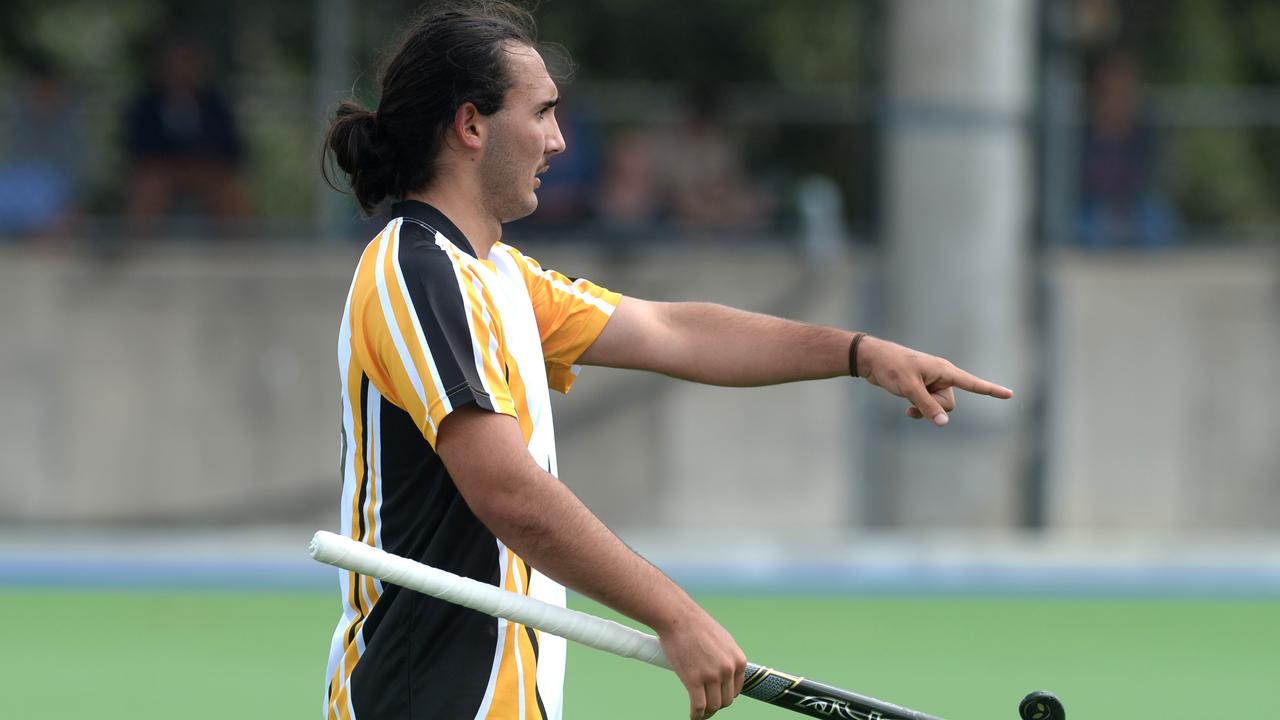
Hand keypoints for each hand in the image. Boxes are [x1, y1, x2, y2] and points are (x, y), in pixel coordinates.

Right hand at [655, 604, 746, 719]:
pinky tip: (693, 716)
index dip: (725, 695)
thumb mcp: (723, 640)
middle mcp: (728, 669)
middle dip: (716, 704)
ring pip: (713, 706)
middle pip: (726, 700)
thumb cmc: (696, 626)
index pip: (737, 689)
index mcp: (738, 660)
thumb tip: (725, 675)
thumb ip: (727, 658)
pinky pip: (699, 707)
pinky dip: (696, 716)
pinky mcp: (693, 680)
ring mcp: (711, 675)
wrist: (677, 617)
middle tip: (706, 705)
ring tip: (699, 713)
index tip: (716, 697)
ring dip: (706, 713)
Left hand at [856, 336, 1013, 425]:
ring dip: (924, 409)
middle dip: (934, 407)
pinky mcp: (922, 388)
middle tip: (913, 394)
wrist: (872, 360)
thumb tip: (943, 423)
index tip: (1010, 394)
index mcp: (944, 370)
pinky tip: (906, 407)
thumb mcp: (909, 388)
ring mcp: (932, 383)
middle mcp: (941, 376)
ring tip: (907, 400)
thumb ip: (927, 406)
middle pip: (949, 404)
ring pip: (938, 407)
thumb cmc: (891, 368)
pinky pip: (928, 406)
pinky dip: (919, 409)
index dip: (991, 390)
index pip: (973, 383)